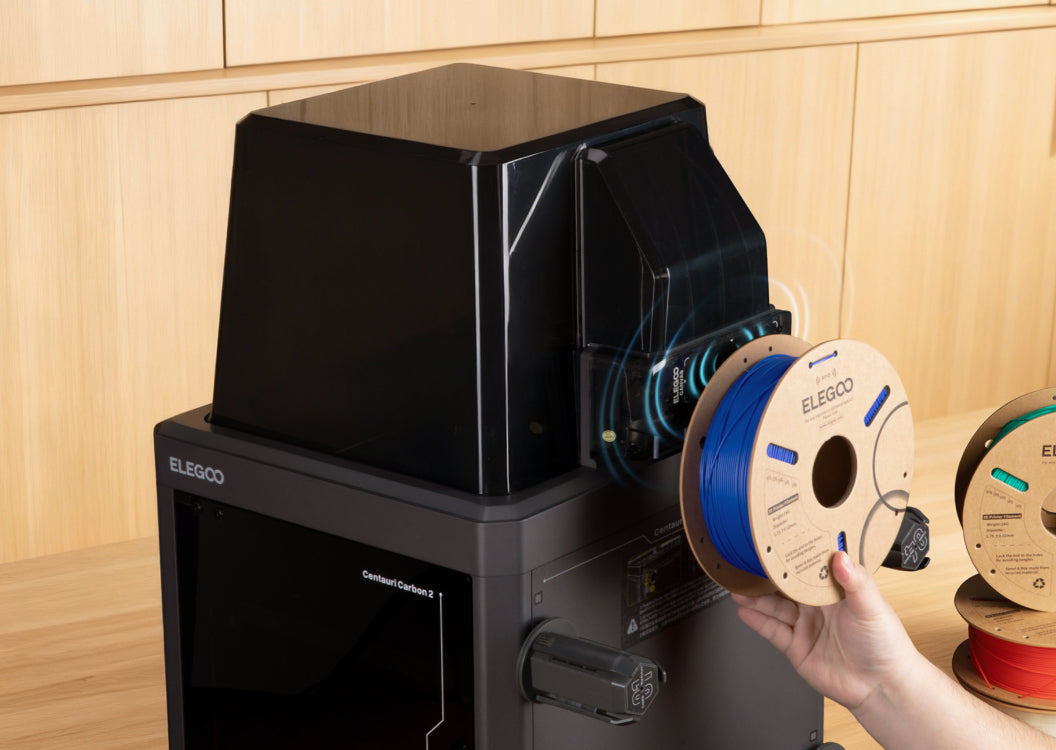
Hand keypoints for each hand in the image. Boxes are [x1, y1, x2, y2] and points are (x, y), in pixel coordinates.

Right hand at [730, 550, 916, 709]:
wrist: (881, 687)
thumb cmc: (885, 645)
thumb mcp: (872, 607)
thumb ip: (856, 581)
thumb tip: (841, 557)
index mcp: (835, 590)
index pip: (809, 567)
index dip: (792, 556)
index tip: (776, 543)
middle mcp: (817, 606)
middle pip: (786, 586)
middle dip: (767, 576)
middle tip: (748, 563)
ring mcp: (805, 626)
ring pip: (775, 607)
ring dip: (756, 597)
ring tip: (739, 587)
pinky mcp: (796, 646)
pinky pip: (772, 630)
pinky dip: (757, 621)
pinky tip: (745, 610)